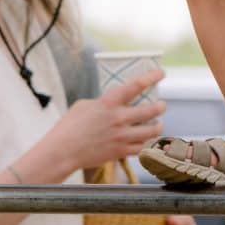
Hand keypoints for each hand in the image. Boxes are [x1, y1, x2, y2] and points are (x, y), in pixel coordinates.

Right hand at [48, 68, 166, 174]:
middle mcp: (118, 119)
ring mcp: (121, 137)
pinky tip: (148, 141)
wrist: (62, 152)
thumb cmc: (69, 126)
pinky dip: (148, 144)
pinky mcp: (120, 152)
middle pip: (151, 110)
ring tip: (159, 124)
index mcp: (108, 103)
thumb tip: (112, 104)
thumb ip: (102, 103)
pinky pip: (142, 148)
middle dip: (160, 106)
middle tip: (162, 105)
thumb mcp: (84, 105)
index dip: (151, 77)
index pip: (135, 86)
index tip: (160, 73)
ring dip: (158, 126)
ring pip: (151, 131)